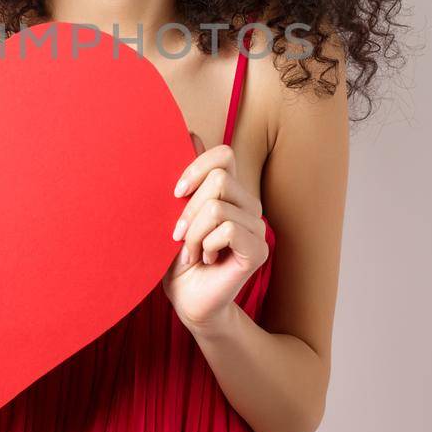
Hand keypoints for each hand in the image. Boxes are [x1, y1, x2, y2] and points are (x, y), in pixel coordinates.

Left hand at [161, 131, 269, 330]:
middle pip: (218, 180)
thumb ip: (187, 176)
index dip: (197, 167)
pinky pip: (228, 229)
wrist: (185, 298)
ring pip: (219, 206)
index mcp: (229, 191)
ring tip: (190, 251)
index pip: (224, 154)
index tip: (175, 193)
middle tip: (179, 237)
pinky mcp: (258, 250)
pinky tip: (205, 259)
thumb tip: (191, 133)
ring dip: (193, 232)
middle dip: (188, 210)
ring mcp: (257, 227)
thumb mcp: (173, 211)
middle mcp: (248, 204)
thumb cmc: (175, 256)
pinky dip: (206, 244)